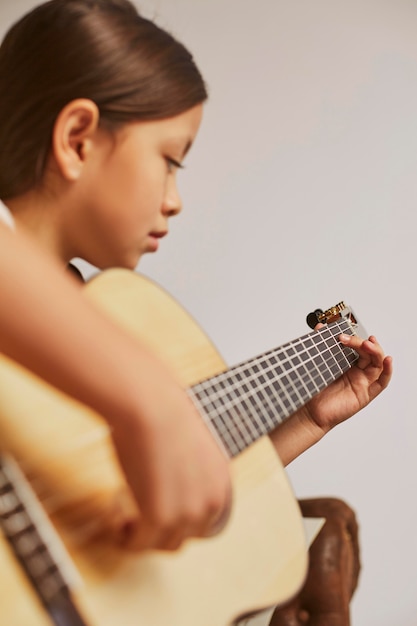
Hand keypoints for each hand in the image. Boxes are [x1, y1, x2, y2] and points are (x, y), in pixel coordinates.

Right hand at [108, 351, 231, 551]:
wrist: (149, 404)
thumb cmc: (162, 411)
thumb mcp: (189, 440)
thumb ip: (188, 464)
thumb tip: (172, 471)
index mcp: (222, 482)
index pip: (204, 519)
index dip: (177, 516)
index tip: (154, 505)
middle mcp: (211, 502)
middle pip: (184, 535)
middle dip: (158, 528)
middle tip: (134, 513)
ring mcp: (187, 513)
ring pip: (162, 544)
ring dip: (140, 536)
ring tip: (122, 517)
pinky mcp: (159, 518)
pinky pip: (138, 544)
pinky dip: (124, 537)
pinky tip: (114, 516)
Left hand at [269, 331, 391, 464]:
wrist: (309, 412)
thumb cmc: (314, 390)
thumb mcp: (317, 364)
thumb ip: (320, 346)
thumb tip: (320, 326)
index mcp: (347, 364)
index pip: (358, 347)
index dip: (356, 338)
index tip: (344, 331)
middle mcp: (357, 372)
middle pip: (369, 353)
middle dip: (362, 343)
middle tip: (349, 338)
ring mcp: (363, 383)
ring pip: (378, 364)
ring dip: (376, 351)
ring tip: (368, 343)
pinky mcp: (366, 394)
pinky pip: (382, 382)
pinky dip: (388, 371)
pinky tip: (387, 360)